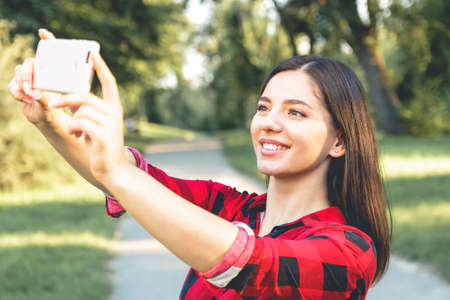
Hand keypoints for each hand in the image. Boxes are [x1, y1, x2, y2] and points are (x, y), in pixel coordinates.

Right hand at [7, 29, 65, 127]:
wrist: (45, 120)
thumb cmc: (56, 111)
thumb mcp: (54, 104)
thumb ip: (45, 98)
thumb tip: (36, 93)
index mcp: (53, 72)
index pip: (50, 52)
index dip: (47, 40)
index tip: (43, 33)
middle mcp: (41, 71)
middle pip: (29, 63)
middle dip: (27, 75)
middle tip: (29, 89)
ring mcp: (29, 77)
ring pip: (18, 71)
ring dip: (22, 84)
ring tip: (30, 97)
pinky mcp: (19, 85)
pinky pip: (12, 84)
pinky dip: (16, 93)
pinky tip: (25, 100)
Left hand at [49, 51, 127, 181]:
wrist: (113, 169)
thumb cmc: (101, 145)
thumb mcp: (94, 124)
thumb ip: (86, 110)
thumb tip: (70, 99)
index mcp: (115, 108)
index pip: (109, 83)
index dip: (101, 68)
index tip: (94, 53)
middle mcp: (115, 113)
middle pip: (85, 97)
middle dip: (67, 100)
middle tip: (54, 103)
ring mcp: (111, 124)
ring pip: (81, 111)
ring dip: (73, 122)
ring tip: (76, 132)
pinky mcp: (105, 135)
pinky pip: (80, 123)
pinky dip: (74, 129)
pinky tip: (78, 137)